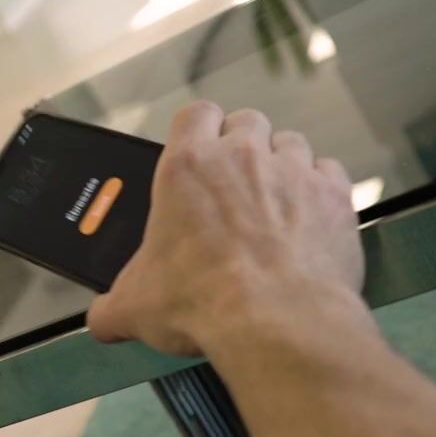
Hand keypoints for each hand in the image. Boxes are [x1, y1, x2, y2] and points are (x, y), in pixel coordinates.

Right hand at [89, 102, 367, 356]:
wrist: (276, 322)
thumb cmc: (201, 302)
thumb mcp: (136, 307)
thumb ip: (112, 308)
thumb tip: (102, 321)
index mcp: (187, 167)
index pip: (195, 114)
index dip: (198, 130)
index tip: (198, 152)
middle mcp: (242, 156)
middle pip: (247, 121)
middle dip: (243, 145)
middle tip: (235, 183)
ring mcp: (293, 171)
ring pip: (292, 143)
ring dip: (283, 164)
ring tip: (275, 201)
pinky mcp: (334, 195)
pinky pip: (329, 172)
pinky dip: (320, 189)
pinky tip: (310, 217)